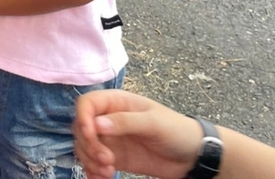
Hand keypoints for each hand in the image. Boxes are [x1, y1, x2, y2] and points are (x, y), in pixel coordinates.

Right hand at [73, 90, 202, 178]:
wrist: (192, 156)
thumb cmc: (175, 130)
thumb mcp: (153, 123)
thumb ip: (125, 122)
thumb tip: (97, 124)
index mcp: (117, 102)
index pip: (87, 104)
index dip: (83, 118)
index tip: (92, 136)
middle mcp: (109, 119)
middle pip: (82, 127)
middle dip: (89, 145)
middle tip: (107, 161)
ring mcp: (111, 140)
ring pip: (84, 147)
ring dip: (90, 160)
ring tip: (108, 171)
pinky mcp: (115, 158)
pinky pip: (93, 163)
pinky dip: (91, 171)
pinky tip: (100, 178)